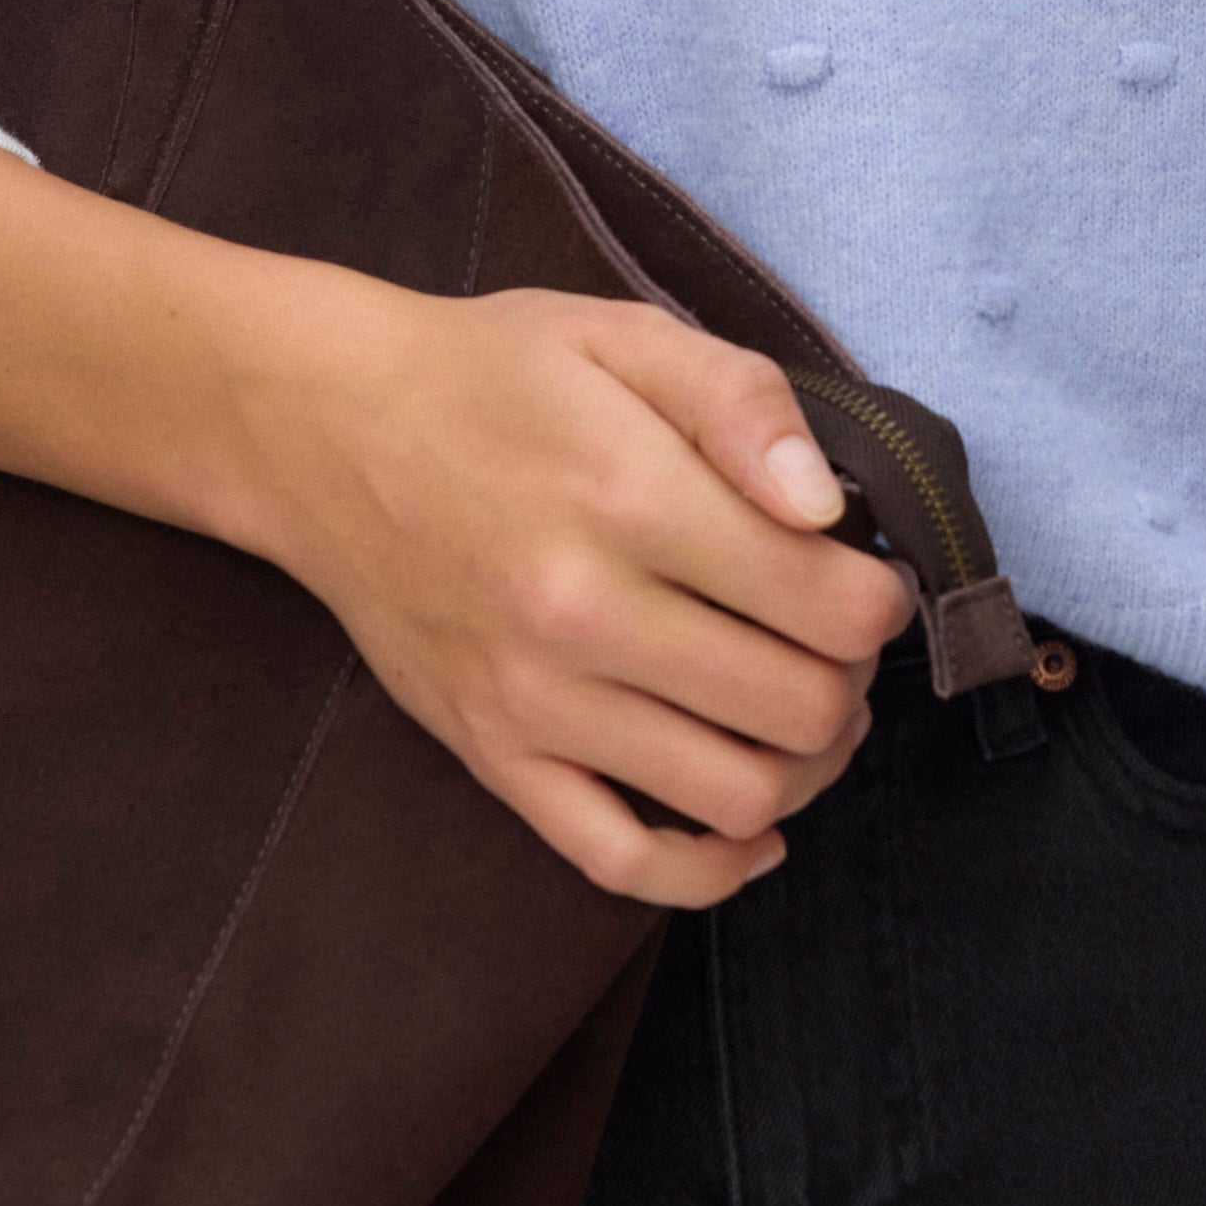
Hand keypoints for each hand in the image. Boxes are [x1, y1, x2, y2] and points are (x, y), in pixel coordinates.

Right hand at [239, 277, 915, 908]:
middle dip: (850, 682)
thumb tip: (828, 510)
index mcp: (633, 500)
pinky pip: (619, 861)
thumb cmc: (492, 375)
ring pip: (735, 797)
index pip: (827, 607)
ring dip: (805, 769)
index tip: (865, 576)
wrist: (326, 431)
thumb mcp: (624, 337)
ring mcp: (536, 703)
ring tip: (799, 712)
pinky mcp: (494, 756)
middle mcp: (585, 617)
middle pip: (798, 710)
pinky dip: (709, 869)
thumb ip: (743, 403)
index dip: (879, 600)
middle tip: (836, 643)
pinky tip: (750, 827)